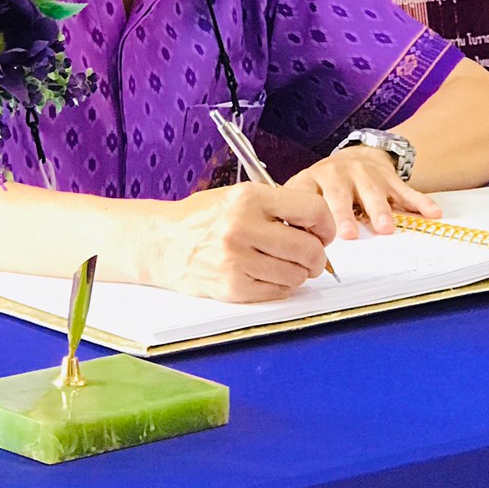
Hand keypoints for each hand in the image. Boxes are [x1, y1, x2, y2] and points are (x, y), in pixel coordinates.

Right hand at [147, 183, 336, 302]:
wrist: (162, 243)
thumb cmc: (202, 219)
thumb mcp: (238, 196)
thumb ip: (278, 206)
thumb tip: (320, 225)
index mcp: (248, 199)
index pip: (312, 211)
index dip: (325, 225)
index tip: (323, 232)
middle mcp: (242, 227)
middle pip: (308, 248)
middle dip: (317, 256)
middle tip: (311, 255)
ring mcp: (236, 260)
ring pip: (296, 275)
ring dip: (299, 273)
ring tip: (285, 264)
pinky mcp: (232, 286)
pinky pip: (277, 291)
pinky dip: (281, 286)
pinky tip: (269, 274)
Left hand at [287, 146, 439, 240]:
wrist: (355, 157)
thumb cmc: (326, 185)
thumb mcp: (305, 194)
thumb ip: (297, 219)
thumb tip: (292, 252)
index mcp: (313, 181)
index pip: (307, 198)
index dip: (310, 217)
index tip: (315, 239)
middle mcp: (338, 175)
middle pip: (339, 194)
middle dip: (344, 214)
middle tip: (350, 235)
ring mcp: (365, 175)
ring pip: (373, 192)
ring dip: (380, 210)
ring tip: (386, 228)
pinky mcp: (389, 178)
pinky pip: (406, 191)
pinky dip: (420, 202)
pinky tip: (432, 213)